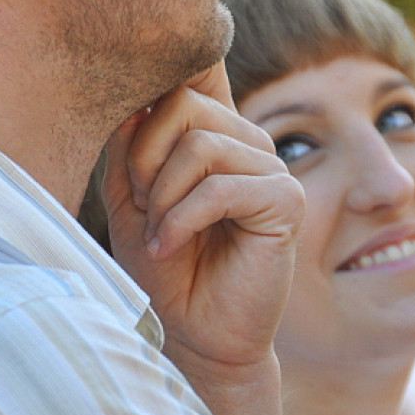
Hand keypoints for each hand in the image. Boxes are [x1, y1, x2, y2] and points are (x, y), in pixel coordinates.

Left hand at [102, 63, 304, 377]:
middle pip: (183, 104)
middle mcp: (246, 141)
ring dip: (163, 197)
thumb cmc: (163, 269)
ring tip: (158, 233)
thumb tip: (129, 101)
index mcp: (214, 133)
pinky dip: (183, 220)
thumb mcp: (130, 200)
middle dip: (146, 160)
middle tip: (142, 206)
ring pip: (200, 146)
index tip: (128, 157)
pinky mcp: (285, 201)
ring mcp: (270, 168)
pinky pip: (221, 188)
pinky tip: (170, 248)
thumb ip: (129, 148)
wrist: (195, 335)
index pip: (186, 78)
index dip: (149, 100)